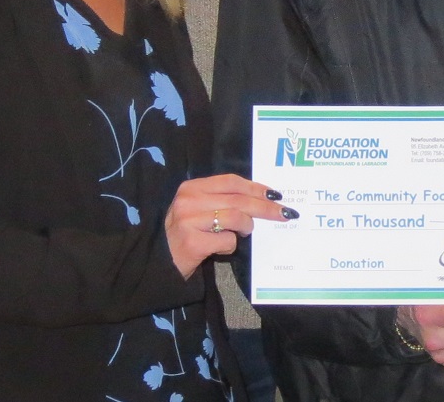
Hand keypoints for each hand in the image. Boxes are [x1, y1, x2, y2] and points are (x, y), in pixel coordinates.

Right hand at [164, 174, 293, 279]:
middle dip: (266, 206)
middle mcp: (189, 200)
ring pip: (236, 217)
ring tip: (245, 233)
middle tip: (283, 213)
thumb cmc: (185, 233)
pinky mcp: (194, 242)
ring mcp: (190, 221)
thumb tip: (260, 199)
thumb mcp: (197, 209)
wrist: (160, 261)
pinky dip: (231, 246)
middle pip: (238, 199)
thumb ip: (221, 201)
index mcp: (192, 188)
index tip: (275, 194)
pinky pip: (227, 240)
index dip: (256, 187)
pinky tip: (222, 249)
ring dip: (247, 227)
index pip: (231, 182)